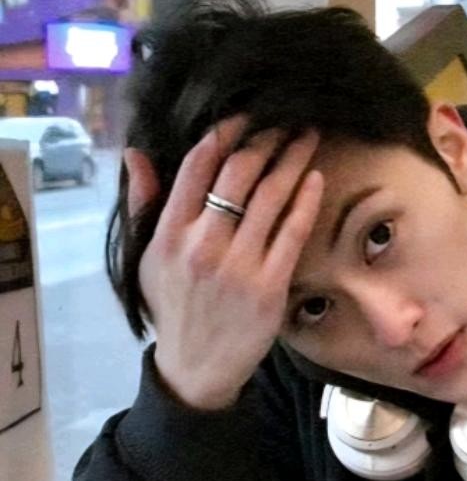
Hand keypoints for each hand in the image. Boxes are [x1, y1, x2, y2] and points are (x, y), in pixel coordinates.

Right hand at [129, 118, 322, 409]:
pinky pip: (291, 234)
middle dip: (266, 139)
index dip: (224, 133)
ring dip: (292, 160)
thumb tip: (137, 154)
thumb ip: (145, 205)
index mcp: (170, 233)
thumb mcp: (146, 258)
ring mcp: (239, 266)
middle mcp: (203, 245)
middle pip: (239, 175)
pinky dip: (305, 202)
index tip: (246, 114)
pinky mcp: (270, 287)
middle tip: (287, 118)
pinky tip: (315, 179)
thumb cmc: (174, 308)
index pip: (197, 167)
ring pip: (270, 198)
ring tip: (308, 136)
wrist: (196, 366)